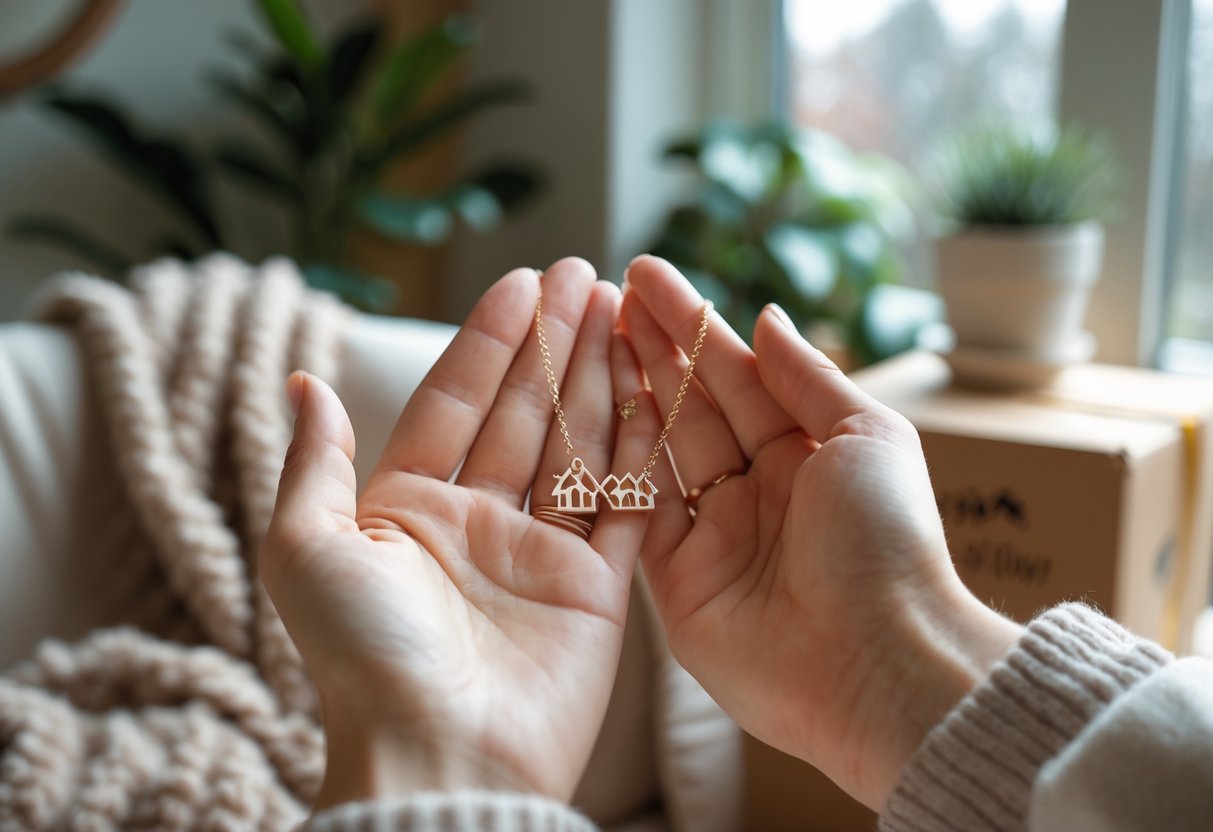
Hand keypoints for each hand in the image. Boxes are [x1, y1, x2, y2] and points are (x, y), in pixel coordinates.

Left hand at [261, 259, 661, 807]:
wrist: (440, 758)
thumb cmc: (364, 658)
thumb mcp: (306, 548)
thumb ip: (313, 461)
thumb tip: (301, 381)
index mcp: (409, 510)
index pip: (455, 402)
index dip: (488, 341)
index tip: (521, 283)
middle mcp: (477, 525)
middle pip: (523, 413)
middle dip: (553, 344)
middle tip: (585, 278)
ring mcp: (541, 555)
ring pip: (577, 445)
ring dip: (598, 379)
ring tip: (622, 312)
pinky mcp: (595, 589)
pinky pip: (625, 503)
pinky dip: (640, 448)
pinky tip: (651, 390)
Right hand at [620, 256, 1022, 809]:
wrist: (878, 666)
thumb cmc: (886, 542)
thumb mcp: (866, 436)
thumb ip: (807, 377)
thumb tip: (766, 317)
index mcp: (806, 455)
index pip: (737, 375)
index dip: (691, 326)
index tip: (646, 276)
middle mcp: (757, 493)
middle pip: (690, 406)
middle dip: (649, 348)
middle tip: (602, 293)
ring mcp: (714, 538)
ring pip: (656, 451)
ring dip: (623, 394)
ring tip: (585, 335)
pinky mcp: (678, 586)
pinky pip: (636, 514)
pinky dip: (612, 466)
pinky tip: (585, 412)